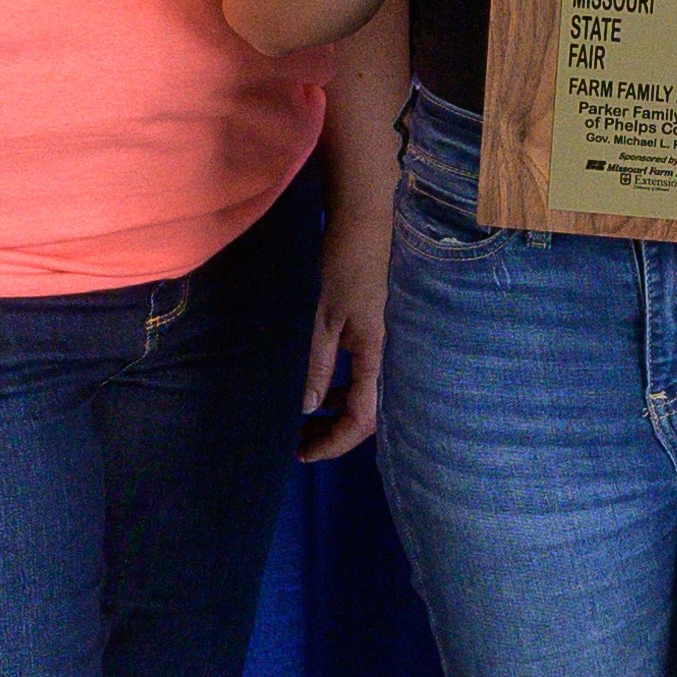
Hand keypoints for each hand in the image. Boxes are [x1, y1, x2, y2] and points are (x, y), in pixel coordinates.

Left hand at [303, 186, 390, 459]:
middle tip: (297, 444)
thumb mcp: (323, 318)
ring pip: (359, 394)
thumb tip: (306, 408)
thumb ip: (316, 363)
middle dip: (332, 434)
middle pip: (363, 413)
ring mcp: (374, 343)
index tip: (303, 454)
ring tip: (300, 421)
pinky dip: (335, 387)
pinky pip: (355, 373)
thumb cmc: (343, 265)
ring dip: (331, 412)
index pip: (361, 418)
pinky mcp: (366, 330)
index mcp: (373, 355)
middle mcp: (379, 354)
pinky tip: (313, 387)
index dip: (335, 442)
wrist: (363, 222)